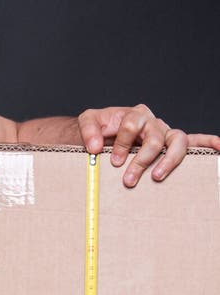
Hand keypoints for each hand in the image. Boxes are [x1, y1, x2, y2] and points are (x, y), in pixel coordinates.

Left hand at [78, 105, 219, 187]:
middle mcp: (153, 123)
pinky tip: (218, 148)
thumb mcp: (88, 122)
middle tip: (129, 179)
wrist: (100, 136)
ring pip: (177, 141)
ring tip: (157, 177)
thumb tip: (96, 147)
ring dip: (168, 160)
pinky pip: (193, 142)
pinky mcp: (170, 146)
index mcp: (135, 114)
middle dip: (142, 159)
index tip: (114, 160)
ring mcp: (164, 134)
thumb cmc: (98, 130)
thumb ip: (89, 130)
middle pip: (155, 137)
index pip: (134, 124)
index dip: (124, 142)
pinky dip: (206, 143)